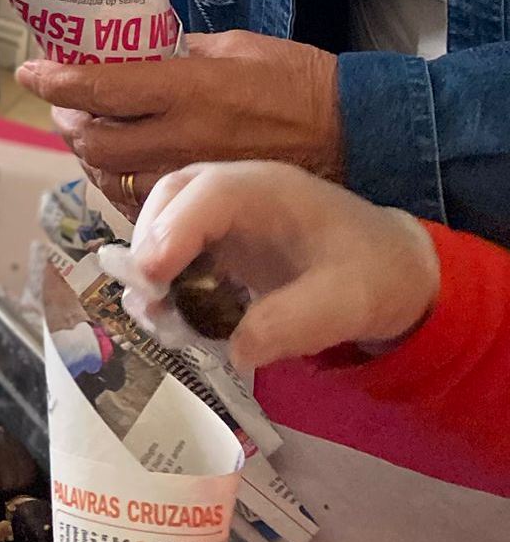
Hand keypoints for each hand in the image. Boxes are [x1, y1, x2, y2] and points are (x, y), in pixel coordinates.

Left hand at [17, 30, 342, 218]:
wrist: (352, 137)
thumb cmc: (298, 82)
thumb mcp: (238, 47)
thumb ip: (183, 52)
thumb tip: (141, 50)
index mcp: (189, 89)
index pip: (100, 86)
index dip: (56, 79)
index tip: (31, 70)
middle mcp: (179, 137)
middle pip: (91, 139)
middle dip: (66, 118)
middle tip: (63, 101)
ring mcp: (185, 176)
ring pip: (106, 175)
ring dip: (86, 153)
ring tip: (85, 131)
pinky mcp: (197, 203)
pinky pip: (134, 200)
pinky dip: (114, 181)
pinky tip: (115, 165)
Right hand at [97, 161, 438, 370]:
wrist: (394, 270)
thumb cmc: (375, 276)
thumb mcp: (346, 305)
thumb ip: (293, 324)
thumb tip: (235, 350)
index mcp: (273, 191)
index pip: (210, 194)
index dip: (172, 230)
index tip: (152, 280)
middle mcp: (240, 190)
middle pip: (173, 197)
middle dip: (149, 244)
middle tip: (147, 298)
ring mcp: (225, 211)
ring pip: (166, 217)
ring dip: (149, 260)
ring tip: (153, 309)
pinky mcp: (219, 235)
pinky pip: (175, 242)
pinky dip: (162, 273)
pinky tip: (169, 308)